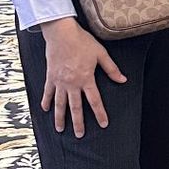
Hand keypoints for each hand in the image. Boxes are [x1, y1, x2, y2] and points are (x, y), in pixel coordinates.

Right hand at [39, 17, 124, 136]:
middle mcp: (72, 83)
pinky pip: (48, 92)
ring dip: (60, 117)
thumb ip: (111, 69)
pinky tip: (45, 110)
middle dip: (78, 122)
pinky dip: (46, 101)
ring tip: (60, 129)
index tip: (103, 124)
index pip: (94, 100)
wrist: (61, 33)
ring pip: (59, 103)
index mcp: (86, 79)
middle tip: (79, 135)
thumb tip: (122, 80)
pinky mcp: (50, 76)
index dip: (100, 113)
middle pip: (75, 107)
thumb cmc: (82, 42)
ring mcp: (59, 81)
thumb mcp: (101, 54)